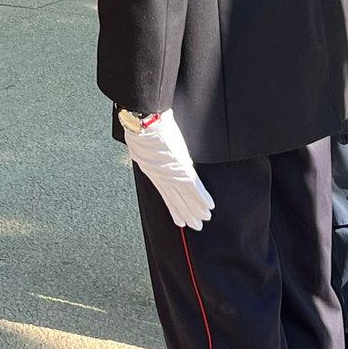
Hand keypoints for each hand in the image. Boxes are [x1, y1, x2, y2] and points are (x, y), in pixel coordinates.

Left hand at [122, 109, 213, 229]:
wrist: (142, 122)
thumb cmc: (139, 128)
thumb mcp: (139, 144)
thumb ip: (146, 153)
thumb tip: (147, 150)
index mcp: (151, 170)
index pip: (165, 194)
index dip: (173, 207)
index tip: (178, 218)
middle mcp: (162, 176)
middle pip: (176, 198)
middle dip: (185, 212)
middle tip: (194, 226)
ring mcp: (172, 173)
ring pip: (186, 196)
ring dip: (195, 209)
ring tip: (202, 221)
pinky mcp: (182, 168)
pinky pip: (194, 186)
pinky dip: (202, 196)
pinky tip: (209, 206)